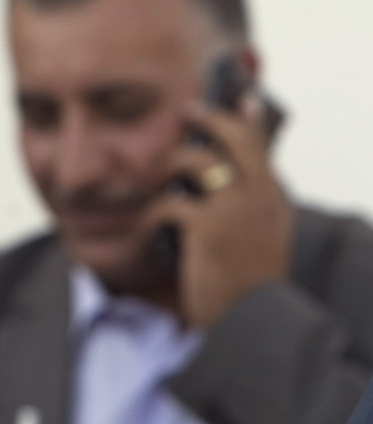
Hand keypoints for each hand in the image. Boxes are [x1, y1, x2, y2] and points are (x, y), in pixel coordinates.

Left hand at [143, 94, 292, 328]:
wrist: (249, 324)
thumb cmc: (246, 287)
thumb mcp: (259, 243)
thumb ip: (248, 211)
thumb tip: (215, 181)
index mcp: (275, 202)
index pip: (264, 150)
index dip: (251, 121)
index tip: (244, 99)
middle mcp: (261, 197)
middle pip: (237, 138)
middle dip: (210, 118)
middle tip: (189, 110)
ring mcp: (236, 208)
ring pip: (197, 161)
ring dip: (170, 166)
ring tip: (159, 180)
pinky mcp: (207, 226)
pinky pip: (169, 202)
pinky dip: (153, 214)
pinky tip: (149, 230)